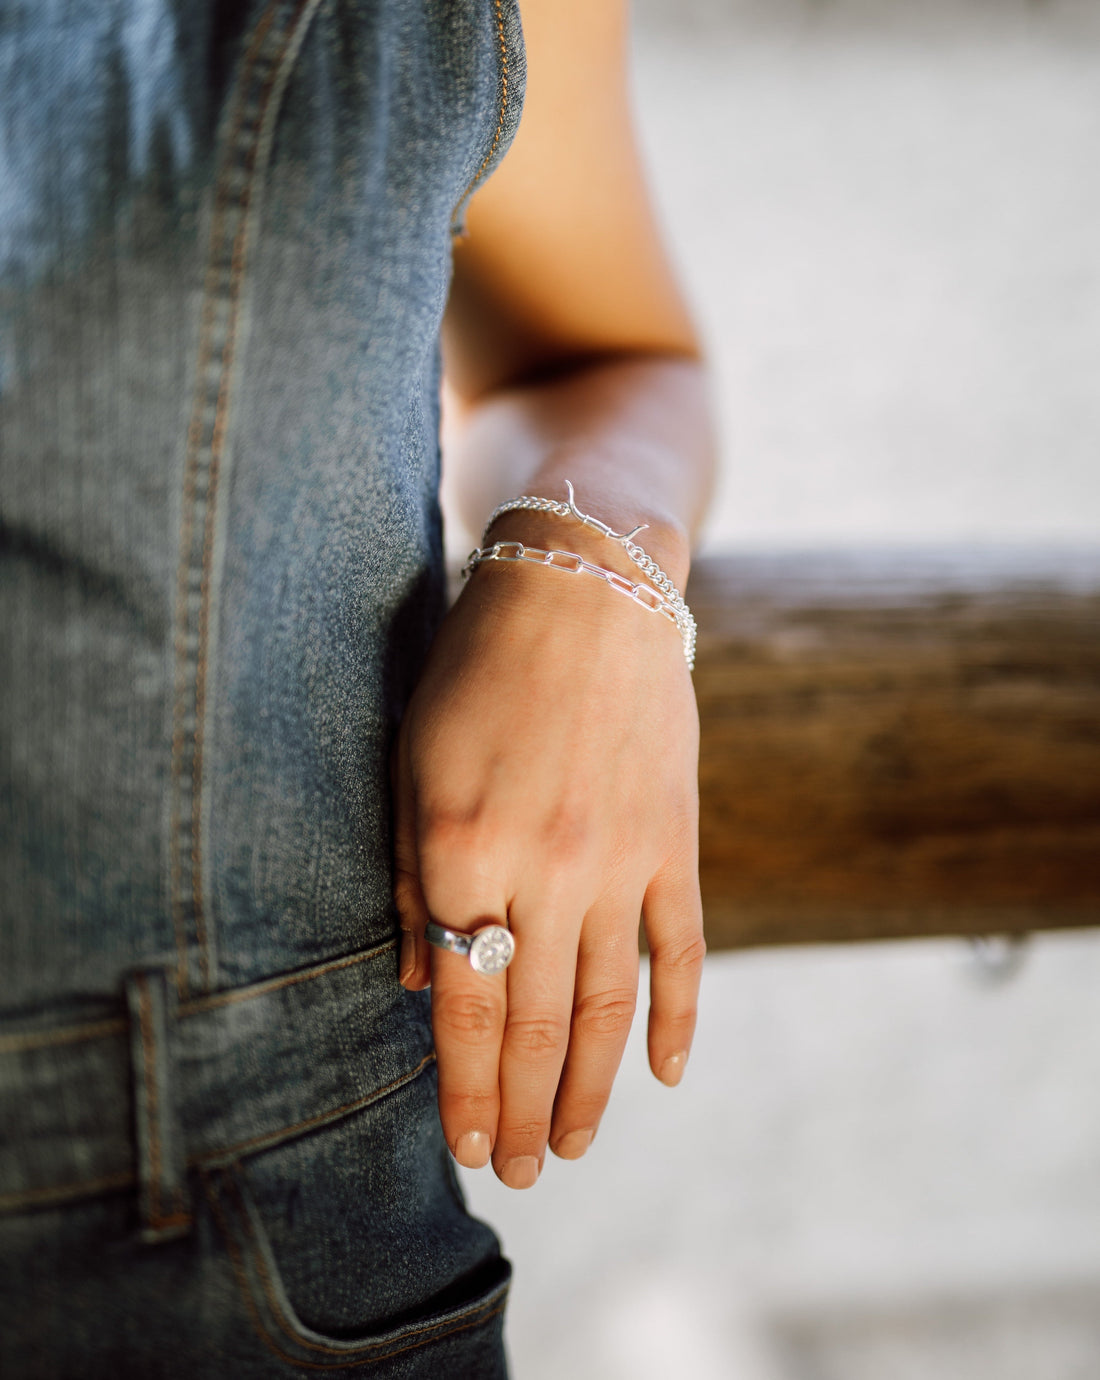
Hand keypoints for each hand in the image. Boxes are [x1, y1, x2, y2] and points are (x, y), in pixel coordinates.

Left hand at [392, 521, 704, 1188]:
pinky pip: (682, 950)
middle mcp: (547, 870)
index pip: (465, 1006)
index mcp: (465, 851)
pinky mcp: (675, 842)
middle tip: (519, 1172)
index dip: (463, 1089)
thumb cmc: (477, 671)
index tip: (466, 1149)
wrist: (584, 590)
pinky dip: (677, 1018)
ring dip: (590, 1088)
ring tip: (573, 1144)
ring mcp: (623, 861)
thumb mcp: (415, 763)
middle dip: (521, 1110)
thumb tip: (424, 986)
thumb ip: (416, 881)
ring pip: (608, 1006)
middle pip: (535, 1024)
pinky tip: (667, 1075)